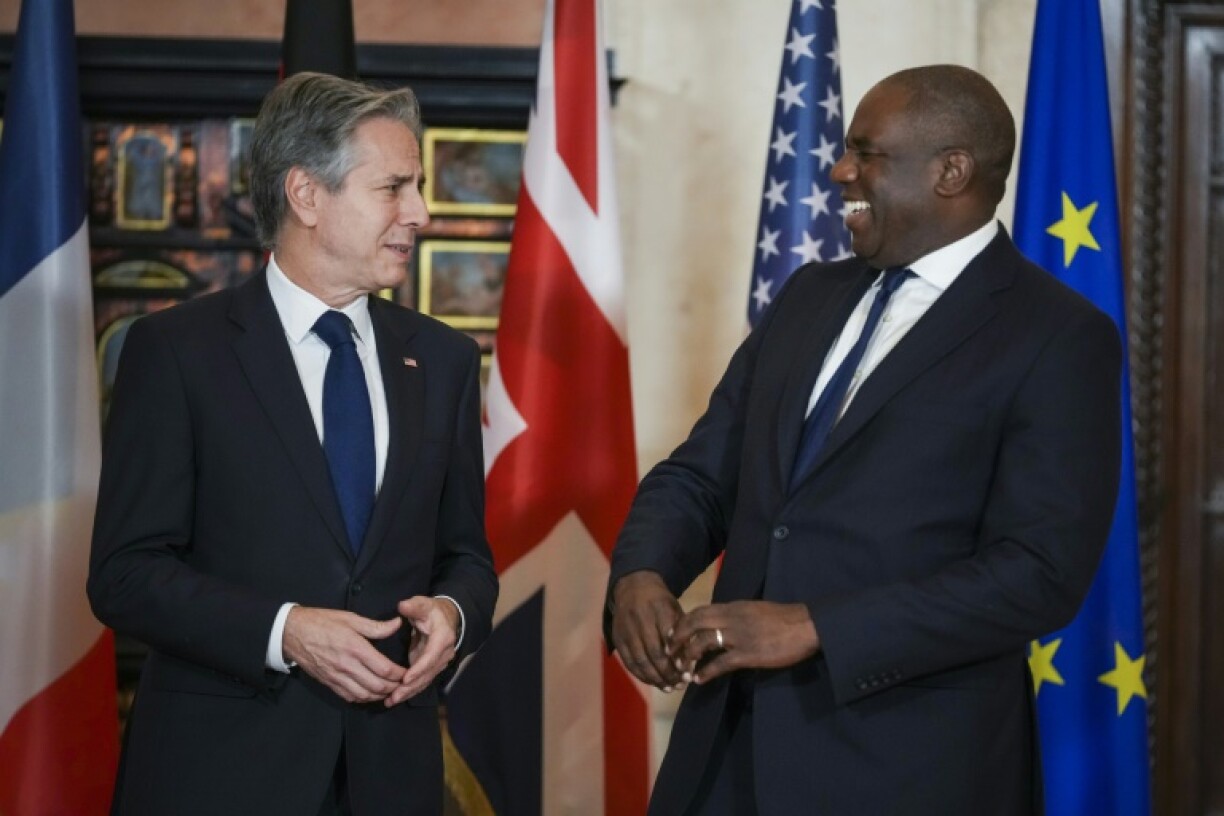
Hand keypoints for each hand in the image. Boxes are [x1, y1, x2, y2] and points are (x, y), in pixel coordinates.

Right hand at [282, 606, 405, 702]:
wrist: (292, 633)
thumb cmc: (322, 622)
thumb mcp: (350, 618)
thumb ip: (376, 626)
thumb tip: (397, 624)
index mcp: (355, 647)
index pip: (384, 668)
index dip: (399, 674)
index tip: (407, 672)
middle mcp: (347, 666)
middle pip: (377, 686)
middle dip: (394, 687)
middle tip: (402, 683)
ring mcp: (337, 677)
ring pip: (365, 695)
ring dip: (380, 695)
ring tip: (390, 689)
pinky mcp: (329, 683)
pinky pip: (350, 696)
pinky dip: (364, 698)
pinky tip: (371, 692)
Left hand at [384, 597, 459, 706]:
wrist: (446, 618)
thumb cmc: (431, 611)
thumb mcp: (423, 604)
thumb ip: (413, 606)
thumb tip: (402, 606)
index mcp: (443, 638)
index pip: (431, 657)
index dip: (418, 669)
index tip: (405, 679)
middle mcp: (444, 654)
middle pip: (427, 674)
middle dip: (410, 687)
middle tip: (392, 697)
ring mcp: (439, 663)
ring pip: (424, 681)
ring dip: (408, 693)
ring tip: (390, 701)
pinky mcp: (432, 669)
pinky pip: (422, 682)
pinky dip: (410, 691)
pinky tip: (396, 698)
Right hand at [609, 571, 685, 690]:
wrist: (633, 588)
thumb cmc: (661, 602)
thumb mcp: (676, 610)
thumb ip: (682, 633)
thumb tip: (690, 663)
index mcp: (659, 608)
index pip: (670, 639)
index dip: (678, 659)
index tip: (688, 673)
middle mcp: (640, 618)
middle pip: (654, 652)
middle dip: (668, 672)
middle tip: (680, 684)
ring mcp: (626, 629)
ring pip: (641, 659)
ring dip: (656, 678)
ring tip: (669, 688)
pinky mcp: (617, 638)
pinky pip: (629, 661)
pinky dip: (642, 675)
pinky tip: (653, 682)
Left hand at [668, 601, 819, 683]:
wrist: (806, 625)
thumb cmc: (783, 619)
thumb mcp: (754, 610)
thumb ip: (736, 615)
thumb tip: (722, 623)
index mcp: (733, 607)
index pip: (699, 611)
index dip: (682, 622)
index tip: (673, 634)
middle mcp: (731, 618)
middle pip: (694, 623)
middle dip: (677, 637)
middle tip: (669, 651)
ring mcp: (738, 636)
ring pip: (702, 642)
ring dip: (688, 656)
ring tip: (682, 668)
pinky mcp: (748, 654)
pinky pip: (720, 663)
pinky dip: (706, 672)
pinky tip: (699, 680)